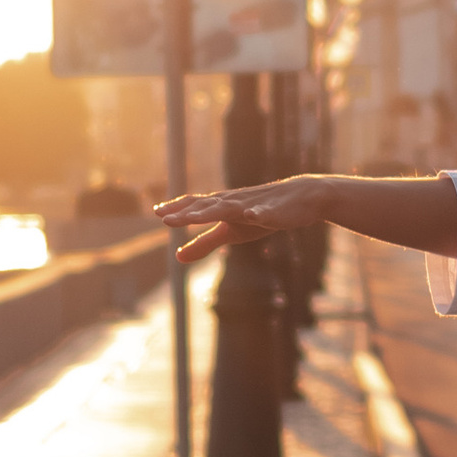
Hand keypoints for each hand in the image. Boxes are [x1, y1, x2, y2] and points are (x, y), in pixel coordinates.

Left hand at [153, 175, 331, 264]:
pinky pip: (264, 212)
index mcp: (221, 207)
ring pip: (229, 207)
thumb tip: (177, 256)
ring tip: (193, 217)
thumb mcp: (230, 232)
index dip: (176, 210)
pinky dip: (256, 213)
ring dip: (211, 211)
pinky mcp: (272, 211)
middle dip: (186, 212)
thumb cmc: (259, 214)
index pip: (194, 206)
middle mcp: (232, 202)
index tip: (156, 213)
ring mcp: (252, 205)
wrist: (299, 199)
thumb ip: (203, 243)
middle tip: (165, 217)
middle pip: (205, 206)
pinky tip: (251, 215)